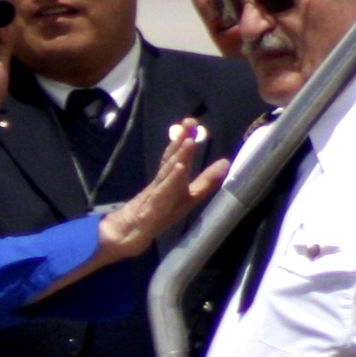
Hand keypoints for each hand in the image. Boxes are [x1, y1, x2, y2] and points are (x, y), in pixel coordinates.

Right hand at [96, 119, 229, 263]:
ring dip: (177, 157)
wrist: (129, 235)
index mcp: (169, 179)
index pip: (177, 155)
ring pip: (166, 173)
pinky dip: (171, 181)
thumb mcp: (187, 197)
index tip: (191, 122)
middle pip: (171, 159)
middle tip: (189, 122)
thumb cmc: (158, 214)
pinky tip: (179, 169)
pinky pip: (162, 193)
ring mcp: (155, 195)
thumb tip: (226, 162)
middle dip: (181, 141)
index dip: (184, 139)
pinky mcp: (151, 209)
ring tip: (188, 141)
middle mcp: (162, 184)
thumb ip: (206, 182)